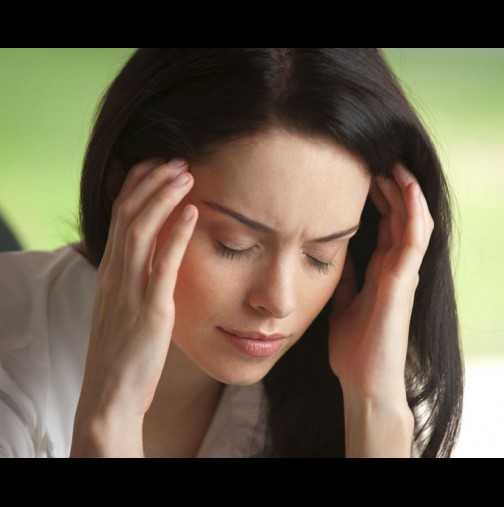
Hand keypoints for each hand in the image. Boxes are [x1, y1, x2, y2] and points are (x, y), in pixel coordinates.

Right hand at [74, 158, 197, 425]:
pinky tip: (192, 211)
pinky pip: (163, 263)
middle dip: (151, 182)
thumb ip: (135, 278)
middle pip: (128, 213)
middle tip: (176, 160)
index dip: (137, 187)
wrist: (110, 393)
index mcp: (110, 271)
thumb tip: (157, 256)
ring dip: (163, 197)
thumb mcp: (123, 307)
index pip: (119, 216)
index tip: (156, 167)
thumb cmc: (123, 351)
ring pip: (141, 229)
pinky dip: (177, 233)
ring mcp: (130, 289)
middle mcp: (116, 274)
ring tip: (186, 174)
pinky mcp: (151, 309)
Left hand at [328, 163, 433, 405]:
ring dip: (404, 192)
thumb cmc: (354, 347)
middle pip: (398, 218)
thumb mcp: (342, 304)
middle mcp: (395, 269)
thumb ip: (344, 279)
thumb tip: (334, 254)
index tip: (361, 176)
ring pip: (411, 222)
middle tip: (374, 160)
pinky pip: (413, 239)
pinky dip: (413, 211)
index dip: (378, 200)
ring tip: (392, 165)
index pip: (384, 226)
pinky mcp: (403, 283)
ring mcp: (403, 275)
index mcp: (380, 272)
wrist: (363, 382)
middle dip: (390, 188)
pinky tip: (406, 187)